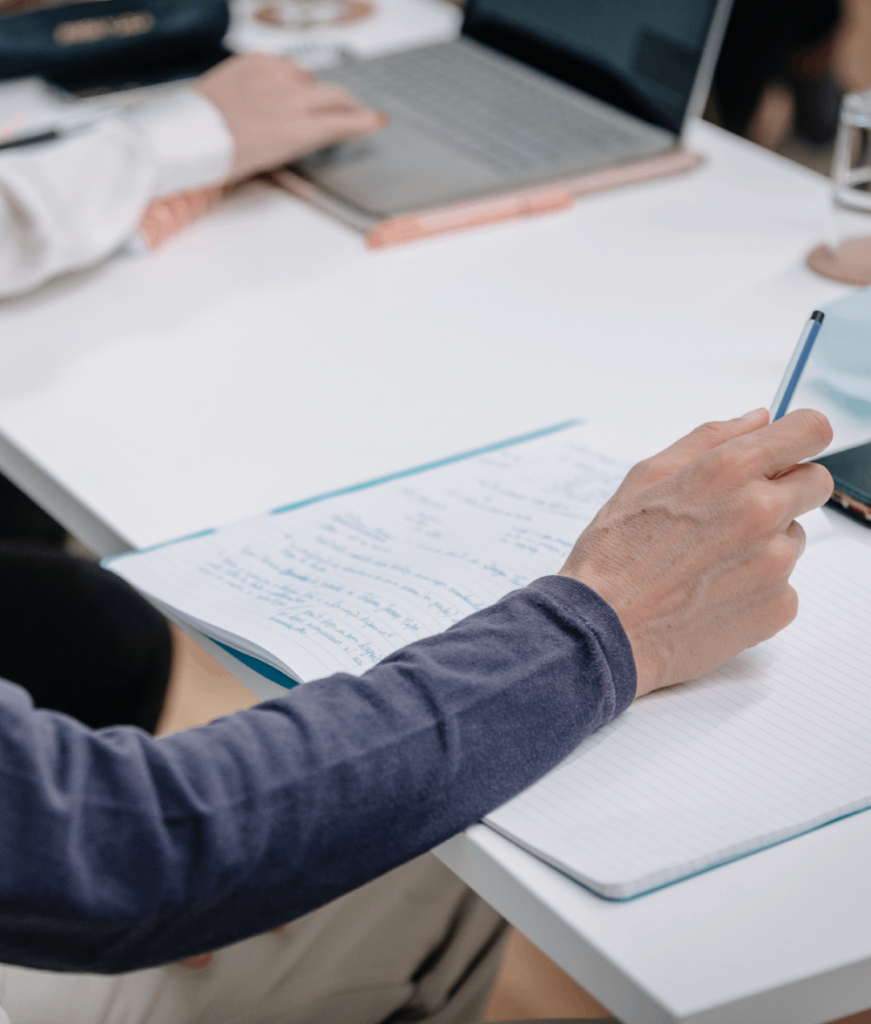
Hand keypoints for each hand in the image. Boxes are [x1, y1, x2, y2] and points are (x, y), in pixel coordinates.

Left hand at [194, 53, 387, 181]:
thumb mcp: (273, 160)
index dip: (365, 121)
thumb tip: (321, 134)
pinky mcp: (253, 60)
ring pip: (307, 76)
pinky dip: (284, 74)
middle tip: (353, 109)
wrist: (189, 135)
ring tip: (302, 102)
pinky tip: (276, 86)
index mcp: (298, 130)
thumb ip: (303, 140)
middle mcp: (290, 98)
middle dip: (348, 103)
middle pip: (335, 94)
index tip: (377, 120)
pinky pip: (281, 63)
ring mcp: (272, 74)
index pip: (344, 121)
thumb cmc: (226, 155)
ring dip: (311, 87)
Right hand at [559, 408, 833, 695]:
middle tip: (735, 512)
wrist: (603, 632)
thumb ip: (708, 439)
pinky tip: (711, 592)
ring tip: (707, 561)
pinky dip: (757, 586)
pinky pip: (785, 584)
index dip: (799, 437)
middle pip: (816, 482)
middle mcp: (761, 512)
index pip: (811, 430)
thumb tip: (758, 419)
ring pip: (794, 536)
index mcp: (730, 471)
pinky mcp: (778, 606)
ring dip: (765, 541)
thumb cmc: (614, 555)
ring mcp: (776, 563)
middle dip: (785, 488)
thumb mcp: (646, 477)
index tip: (784, 451)